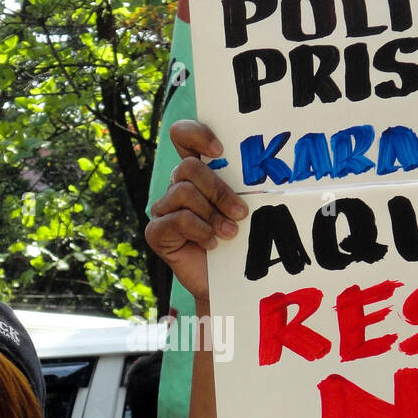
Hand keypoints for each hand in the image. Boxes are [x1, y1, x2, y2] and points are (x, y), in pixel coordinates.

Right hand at [145, 120, 247, 302]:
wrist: (229, 283)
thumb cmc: (240, 242)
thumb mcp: (243, 207)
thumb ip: (241, 185)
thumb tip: (261, 167)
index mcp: (196, 173)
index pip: (182, 136)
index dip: (196, 134)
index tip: (220, 151)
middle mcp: (176, 187)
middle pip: (187, 167)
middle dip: (218, 189)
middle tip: (241, 212)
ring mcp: (164, 209)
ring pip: (183, 192)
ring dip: (212, 214)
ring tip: (230, 233)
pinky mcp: (156, 232)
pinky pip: (177, 220)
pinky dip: (200, 231)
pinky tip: (212, 244)